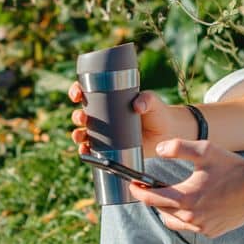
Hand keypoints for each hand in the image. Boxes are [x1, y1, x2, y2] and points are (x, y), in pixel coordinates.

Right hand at [67, 82, 190, 158]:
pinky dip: (85, 152)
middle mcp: (103, 116)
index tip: (77, 94)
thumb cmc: (157, 112)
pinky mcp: (109, 148)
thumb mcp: (152, 101)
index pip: (87, 92)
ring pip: (83, 133)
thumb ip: (147, 99)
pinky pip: (91, 150)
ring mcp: (104, 133)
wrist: (166, 133)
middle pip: (81, 114)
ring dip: (77, 134)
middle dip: (77, 116)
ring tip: (81, 136)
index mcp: (109, 99)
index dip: (77, 91)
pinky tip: (85, 152)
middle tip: (83, 118)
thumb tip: (137, 106)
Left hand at [127, 136, 243, 238]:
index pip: (151, 198)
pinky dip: (186, 217)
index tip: (133, 184)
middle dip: (153, 198)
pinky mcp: (211, 232)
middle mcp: (192, 218)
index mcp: (187, 198)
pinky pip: (190, 227)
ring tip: (173, 194)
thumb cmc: (233, 168)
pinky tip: (194, 203)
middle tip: (151, 186)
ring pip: (173, 222)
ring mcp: (202, 228)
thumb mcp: (205, 151)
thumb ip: (179, 148)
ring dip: (168, 209)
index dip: (138, 191)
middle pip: (161, 210)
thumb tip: (159, 149)